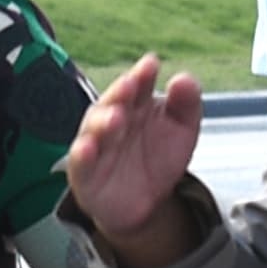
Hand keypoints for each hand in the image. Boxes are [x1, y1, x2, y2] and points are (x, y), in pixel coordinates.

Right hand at [64, 54, 203, 264]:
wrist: (148, 202)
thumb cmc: (158, 158)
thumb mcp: (182, 130)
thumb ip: (186, 103)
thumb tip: (183, 79)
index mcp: (137, 104)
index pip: (138, 84)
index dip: (143, 74)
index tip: (151, 65)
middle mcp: (113, 119)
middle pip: (112, 101)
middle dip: (119, 92)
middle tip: (130, 85)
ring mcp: (97, 145)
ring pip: (93, 129)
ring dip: (102, 121)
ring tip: (115, 117)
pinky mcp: (85, 174)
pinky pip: (80, 162)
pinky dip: (82, 154)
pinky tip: (88, 147)